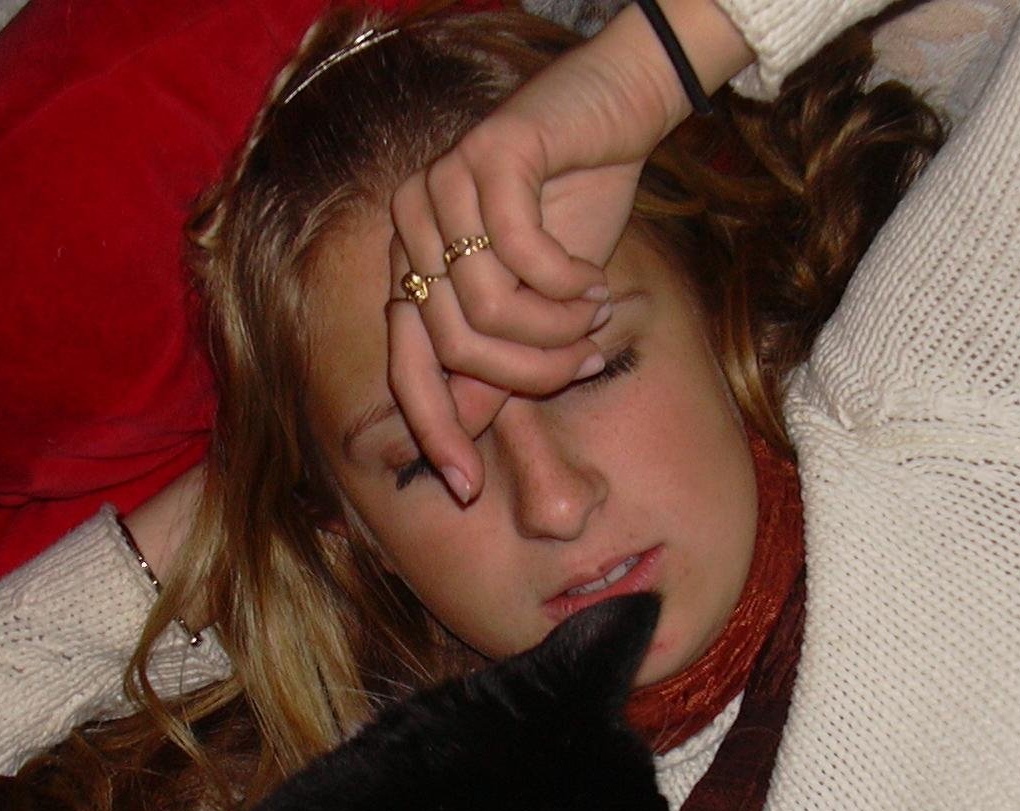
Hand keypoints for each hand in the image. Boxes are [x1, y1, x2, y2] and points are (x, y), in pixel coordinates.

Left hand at [387, 0, 753, 501]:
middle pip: (454, 349)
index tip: (468, 488)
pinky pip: (524, 257)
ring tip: (595, 312)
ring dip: (558, 327)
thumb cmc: (572, 210)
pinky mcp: (484, 156)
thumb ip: (497, 362)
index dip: (434, 431)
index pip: (408, 369)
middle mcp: (410, 226)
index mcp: (413, 265)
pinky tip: (595, 278)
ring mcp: (440, 186)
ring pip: (489, 310)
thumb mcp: (537, 304)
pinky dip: (570, 283)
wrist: (611, 113)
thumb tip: (467, 439)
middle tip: (583, 360)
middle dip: (529, 373)